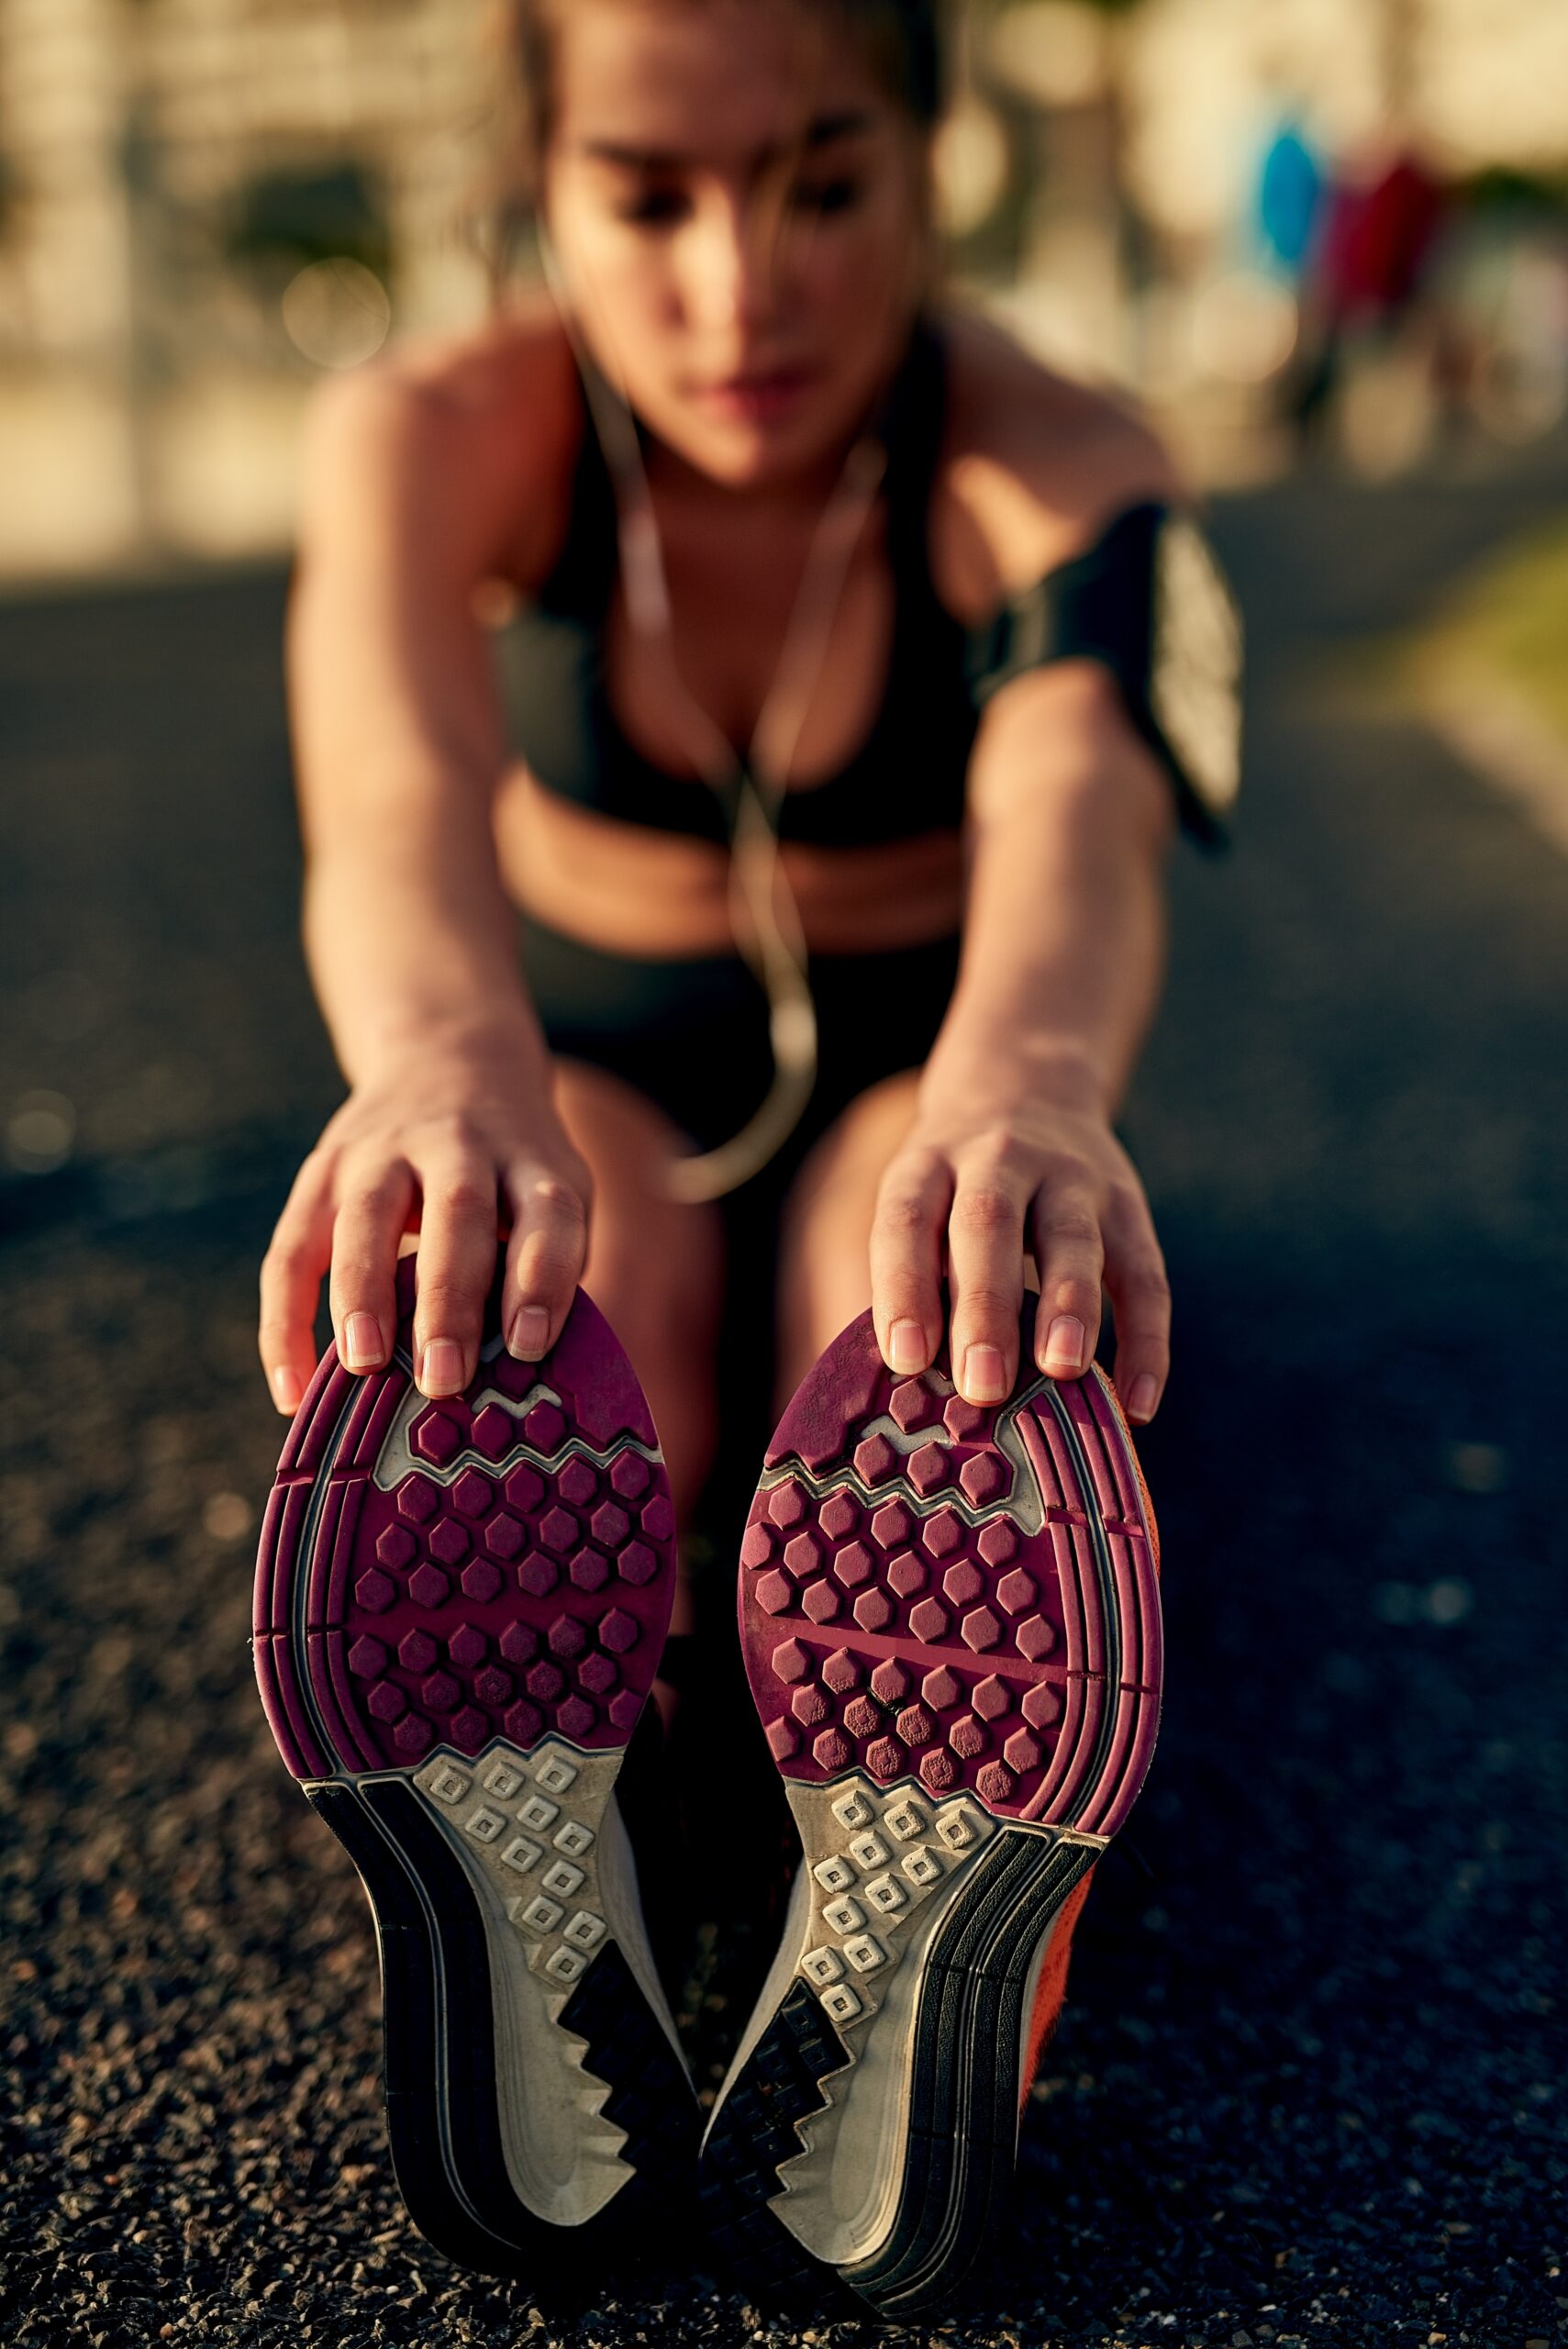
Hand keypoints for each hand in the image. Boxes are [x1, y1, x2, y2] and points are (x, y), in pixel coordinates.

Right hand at [258, 1032, 591, 1413]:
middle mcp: (459, 1143)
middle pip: (455, 1211)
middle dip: (448, 1300)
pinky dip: (285, 1323)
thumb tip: (524, 1386)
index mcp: (532, 1155)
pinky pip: (291, 1250)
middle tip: (444, 1378)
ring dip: (363, 1295)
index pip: (546, 1213)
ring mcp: (383, 1150)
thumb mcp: (553, 1190)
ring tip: (364, 1366)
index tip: (528, 1346)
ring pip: (365, 1218)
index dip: (540, 1279)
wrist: (449, 1056)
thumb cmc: (514, 1168)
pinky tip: (293, 1389)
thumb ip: (543, 1270)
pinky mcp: (322, 1171)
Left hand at [868, 1080, 1169, 1422]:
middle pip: (990, 1225)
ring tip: (1062, 1369)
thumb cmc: (954, 1184)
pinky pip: (1145, 1275)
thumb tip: (913, 1393)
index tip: (907, 1358)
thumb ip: (917, 1277)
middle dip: (986, 1308)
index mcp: (930, 1163)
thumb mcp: (919, 1197)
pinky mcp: (1128, 1205)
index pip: (908, 1220)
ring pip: (1072, 1239)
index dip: (904, 1288)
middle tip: (982, 1385)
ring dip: (1069, 1307)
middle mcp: (999, 1159)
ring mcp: (1070, 1177)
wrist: (1026, 1085)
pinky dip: (1146, 1341)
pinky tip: (1138, 1402)